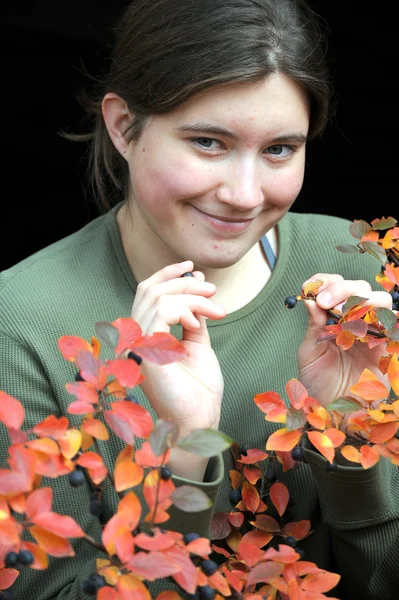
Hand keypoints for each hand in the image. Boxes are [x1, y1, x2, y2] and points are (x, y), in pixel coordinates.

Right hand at [131, 260, 225, 435]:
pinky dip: (184, 309)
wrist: (200, 419)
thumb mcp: (198, 345)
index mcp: (146, 335)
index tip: (194, 270)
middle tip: (211, 289)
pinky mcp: (145, 350)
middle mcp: (136, 337)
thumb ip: (192, 319)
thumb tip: (196, 290)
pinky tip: (197, 323)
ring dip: (191, 296)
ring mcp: (137, 344)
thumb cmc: (198, 390)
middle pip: (150, 290)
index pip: (147, 293)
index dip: (167, 275)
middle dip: (183, 282)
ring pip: (158, 297)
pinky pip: (161, 312)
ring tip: (215, 309)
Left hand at [298, 273, 392, 408]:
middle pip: (362, 288)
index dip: (326, 282)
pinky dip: (388, 319)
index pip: (337, 286)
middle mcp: (357, 321)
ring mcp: (376, 333)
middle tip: (325, 303)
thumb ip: (314, 326)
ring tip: (342, 314)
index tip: (311, 290)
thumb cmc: (320, 385)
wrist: (336, 415)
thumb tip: (309, 298)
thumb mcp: (310, 354)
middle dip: (343, 289)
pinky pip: (396, 325)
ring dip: (362, 300)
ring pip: (381, 301)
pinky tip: (366, 327)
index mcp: (336, 318)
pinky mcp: (390, 348)